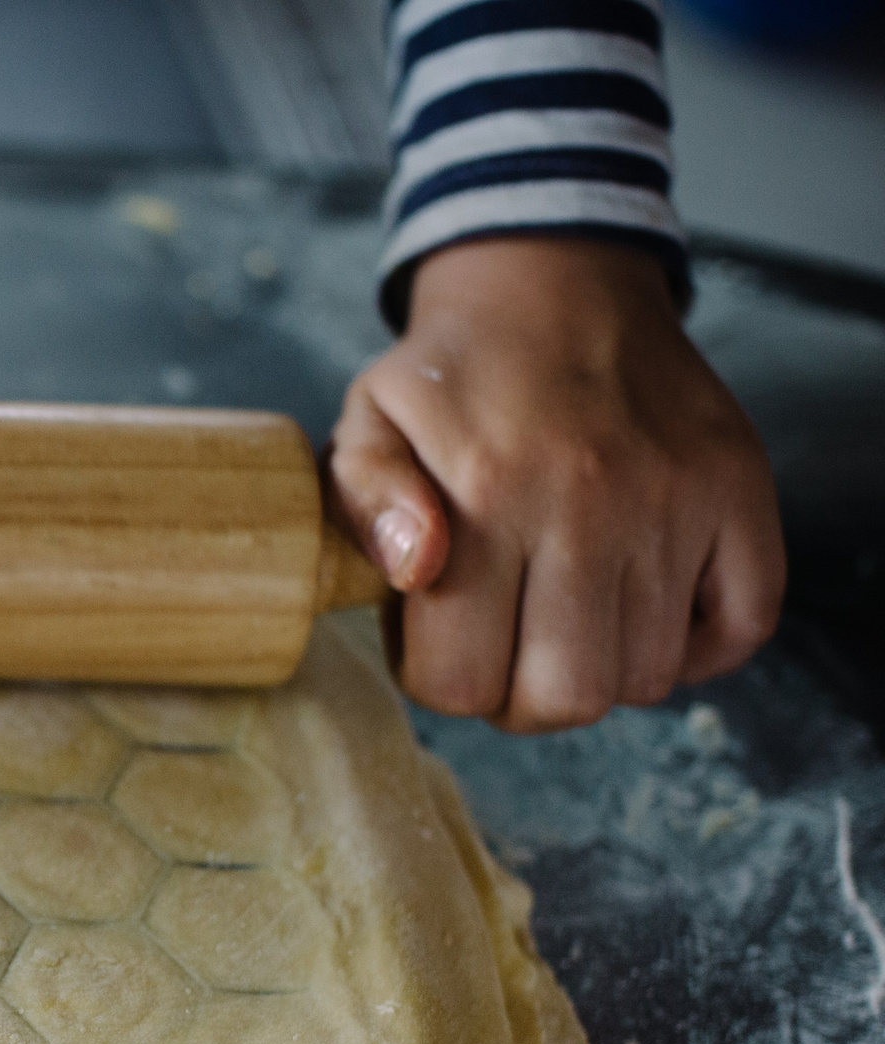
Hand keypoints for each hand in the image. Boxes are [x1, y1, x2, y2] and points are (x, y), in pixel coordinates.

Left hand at [326, 237, 783, 732]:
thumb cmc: (451, 375)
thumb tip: (418, 570)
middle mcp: (593, 501)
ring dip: (597, 670)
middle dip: (515, 697)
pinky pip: (742, 627)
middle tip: (501, 646)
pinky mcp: (740, 493)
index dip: (437, 679)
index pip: (462, 679)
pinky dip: (694, 646)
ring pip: (647, 677)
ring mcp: (678, 501)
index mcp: (489, 492)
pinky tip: (639, 611)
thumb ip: (365, 504)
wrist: (557, 281)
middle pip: (566, 698)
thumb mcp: (367, 425)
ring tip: (559, 614)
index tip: (436, 640)